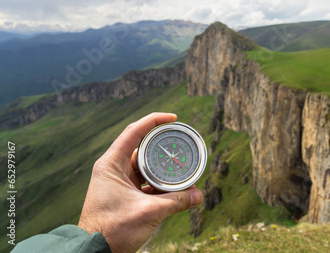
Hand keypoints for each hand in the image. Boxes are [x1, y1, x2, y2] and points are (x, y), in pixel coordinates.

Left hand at [78, 113, 202, 252]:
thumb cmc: (111, 231)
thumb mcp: (148, 213)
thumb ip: (176, 201)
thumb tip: (198, 195)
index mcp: (111, 164)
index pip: (134, 132)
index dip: (154, 120)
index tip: (174, 118)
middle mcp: (114, 169)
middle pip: (143, 149)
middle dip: (165, 148)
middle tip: (184, 145)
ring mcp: (119, 182)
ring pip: (146, 167)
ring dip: (164, 169)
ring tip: (184, 168)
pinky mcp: (125, 195)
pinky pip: (146, 182)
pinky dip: (161, 183)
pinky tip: (176, 188)